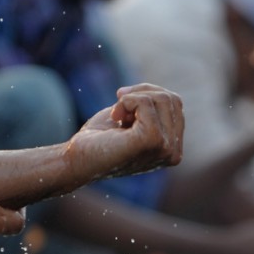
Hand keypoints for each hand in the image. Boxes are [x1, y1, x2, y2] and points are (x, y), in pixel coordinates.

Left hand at [67, 83, 182, 178]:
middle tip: (118, 110)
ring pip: (163, 99)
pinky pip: (146, 103)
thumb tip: (163, 94)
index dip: (148, 95)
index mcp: (173, 150)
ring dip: (132, 98)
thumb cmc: (100, 140)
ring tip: (117, 116)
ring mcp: (165, 149)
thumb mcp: (132, 119)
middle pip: (173, 100)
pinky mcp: (152, 141)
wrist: (77, 160)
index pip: (176, 105)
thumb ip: (154, 109)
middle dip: (141, 93)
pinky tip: (115, 116)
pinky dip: (127, 101)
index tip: (124, 108)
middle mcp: (173, 153)